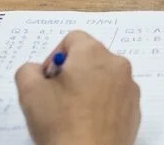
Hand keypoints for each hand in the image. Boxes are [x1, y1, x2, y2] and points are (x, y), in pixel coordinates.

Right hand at [16, 31, 140, 144]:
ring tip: (71, 113)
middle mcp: (117, 65)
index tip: (47, 80)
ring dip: (87, 89)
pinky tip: (87, 124)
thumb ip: (28, 70)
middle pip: (90, 59)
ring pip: (104, 79)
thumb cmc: (61, 123)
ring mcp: (130, 88)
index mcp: (93, 54)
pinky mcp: (135, 110)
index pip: (73, 39)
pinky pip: (115, 99)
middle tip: (56, 98)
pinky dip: (102, 106)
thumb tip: (37, 71)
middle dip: (71, 73)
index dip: (55, 57)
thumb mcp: (29, 92)